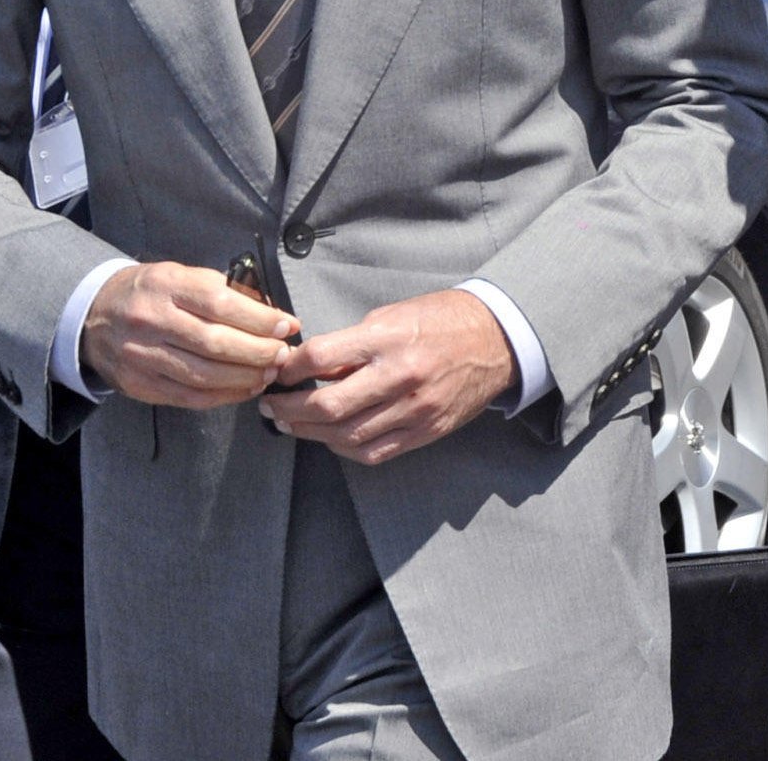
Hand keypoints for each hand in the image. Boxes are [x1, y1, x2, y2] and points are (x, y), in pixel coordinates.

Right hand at [79, 262, 299, 408]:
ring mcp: (143, 356)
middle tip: (283, 354)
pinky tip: (246, 389)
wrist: (93, 316)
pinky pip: (190, 397)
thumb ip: (220, 290)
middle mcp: (151, 321)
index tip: (286, 325)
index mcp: (166, 286)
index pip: (220, 304)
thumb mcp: (180, 275)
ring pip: (204, 375)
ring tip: (269, 372)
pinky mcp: (141, 385)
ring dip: (245, 377)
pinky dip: (224, 396)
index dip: (259, 318)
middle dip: (258, 351)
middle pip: (215, 343)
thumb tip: (269, 313)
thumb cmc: (150, 292)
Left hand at [258, 289, 514, 464]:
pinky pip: (374, 452)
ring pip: (346, 435)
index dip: (289, 369)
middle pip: (328, 405)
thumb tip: (310, 367)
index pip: (321, 358)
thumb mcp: (392, 315)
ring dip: (310, 433)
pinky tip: (330, 439)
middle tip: (271, 407)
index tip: (275, 372)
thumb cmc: (441, 320)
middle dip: (289, 410)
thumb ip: (352, 343)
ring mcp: (415, 409)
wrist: (497, 340)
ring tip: (291, 425)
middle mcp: (400, 376)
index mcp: (388, 338)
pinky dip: (344, 449)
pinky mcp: (427, 431)